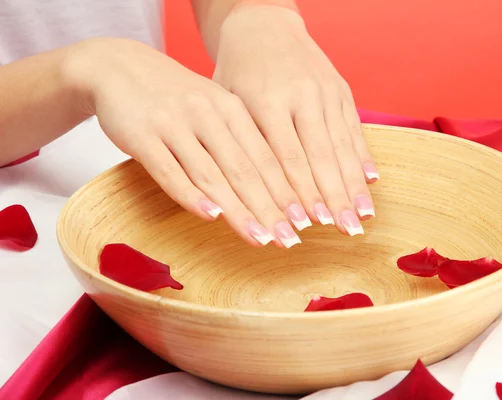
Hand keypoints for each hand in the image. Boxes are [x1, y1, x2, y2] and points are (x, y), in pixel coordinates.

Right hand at [68, 38, 307, 247]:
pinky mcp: (143, 135)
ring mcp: (175, 123)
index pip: (267, 158)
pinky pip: (170, 170)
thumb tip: (270, 188)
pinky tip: (210, 216)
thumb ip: (238, 142)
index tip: (304, 222)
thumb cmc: (175, 97)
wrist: (119, 65)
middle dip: (270, 209)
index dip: (287, 192)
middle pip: (246, 170)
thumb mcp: (213, 108)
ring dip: (238, 210)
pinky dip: (190, 194)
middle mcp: (209, 114)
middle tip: (290, 241)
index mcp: (232, 109)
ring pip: (213, 174)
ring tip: (260, 239)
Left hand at [213, 5, 378, 236]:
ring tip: (363, 218)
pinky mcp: (341, 90)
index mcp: (267, 101)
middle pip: (321, 157)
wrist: (262, 25)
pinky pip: (355, 128)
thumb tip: (249, 200)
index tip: (309, 227)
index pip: (287, 159)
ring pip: (342, 146)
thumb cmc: (237, 72)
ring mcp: (326, 91)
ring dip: (353, 185)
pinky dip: (362, 158)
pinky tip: (370, 183)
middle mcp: (301, 96)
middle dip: (334, 199)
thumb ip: (241, 146)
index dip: (300, 195)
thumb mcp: (227, 102)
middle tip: (346, 232)